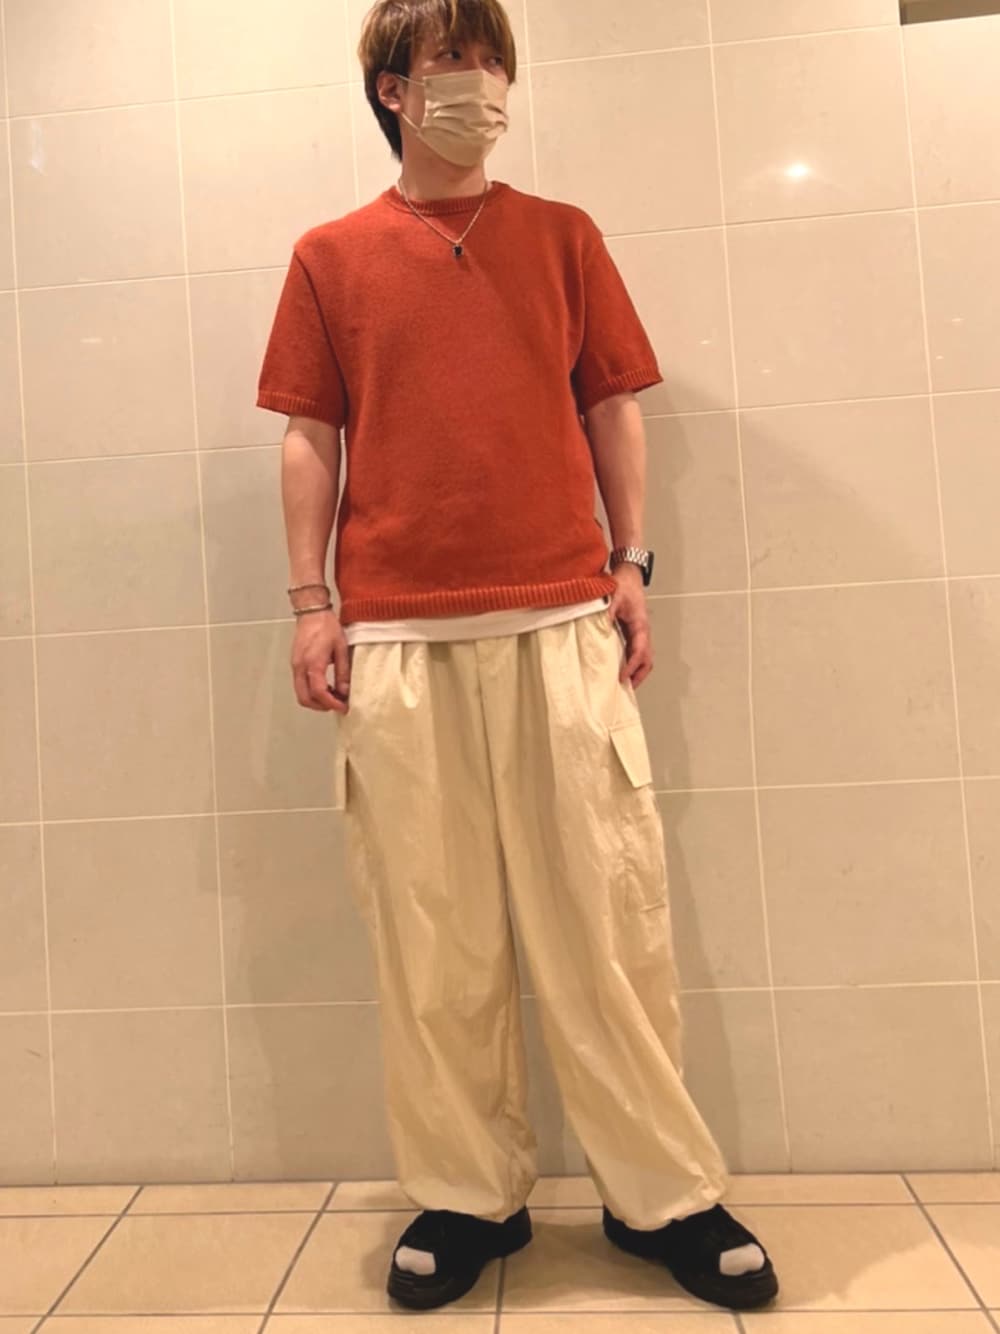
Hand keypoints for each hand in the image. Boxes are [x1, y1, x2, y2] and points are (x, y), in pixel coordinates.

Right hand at [290, 609, 351, 713]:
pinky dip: (311, 692)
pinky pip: (300, 685)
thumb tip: (345, 691)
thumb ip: (343, 672)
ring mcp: (295, 666)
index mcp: (313, 663)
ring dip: (316, 700)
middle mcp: (300, 667)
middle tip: (337, 705)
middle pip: (305, 698)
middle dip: (321, 706)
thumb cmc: (326, 626)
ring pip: (301, 694)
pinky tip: (325, 686)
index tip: (343, 707)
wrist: (312, 613)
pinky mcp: (295, 664)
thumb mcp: (341, 649)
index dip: (331, 704)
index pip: (319, 693)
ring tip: (333, 696)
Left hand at [607, 563, 652, 688]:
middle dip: (638, 675)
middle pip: (647, 660)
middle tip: (626, 689)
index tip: (622, 677)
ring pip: (643, 657)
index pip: (639, 652)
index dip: (631, 667)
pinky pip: (635, 651)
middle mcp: (643, 631)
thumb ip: (606, 613)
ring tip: (623, 684)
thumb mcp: (613, 597)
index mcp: (641, 626)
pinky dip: (631, 662)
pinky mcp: (634, 631)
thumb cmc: (623, 585)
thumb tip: (599, 629)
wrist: (628, 574)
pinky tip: (619, 668)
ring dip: (636, 671)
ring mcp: (640, 632)